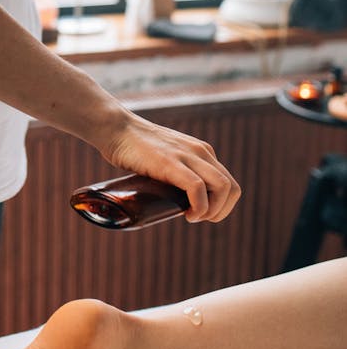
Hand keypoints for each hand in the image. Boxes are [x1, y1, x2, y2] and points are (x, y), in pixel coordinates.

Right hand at [101, 109, 240, 222]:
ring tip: (191, 217)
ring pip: (222, 188)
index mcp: (202, 152)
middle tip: (196, 218)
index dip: (221, 206)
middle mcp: (201, 152)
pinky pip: (198, 188)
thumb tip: (173, 198)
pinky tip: (186, 213)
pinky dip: (198, 207)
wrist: (116, 130)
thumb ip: (176, 172)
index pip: (229, 184)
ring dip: (212, 211)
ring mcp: (187, 156)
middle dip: (220, 212)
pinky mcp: (171, 162)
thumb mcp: (167, 158)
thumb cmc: (135, 149)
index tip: (199, 214)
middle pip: (231, 188)